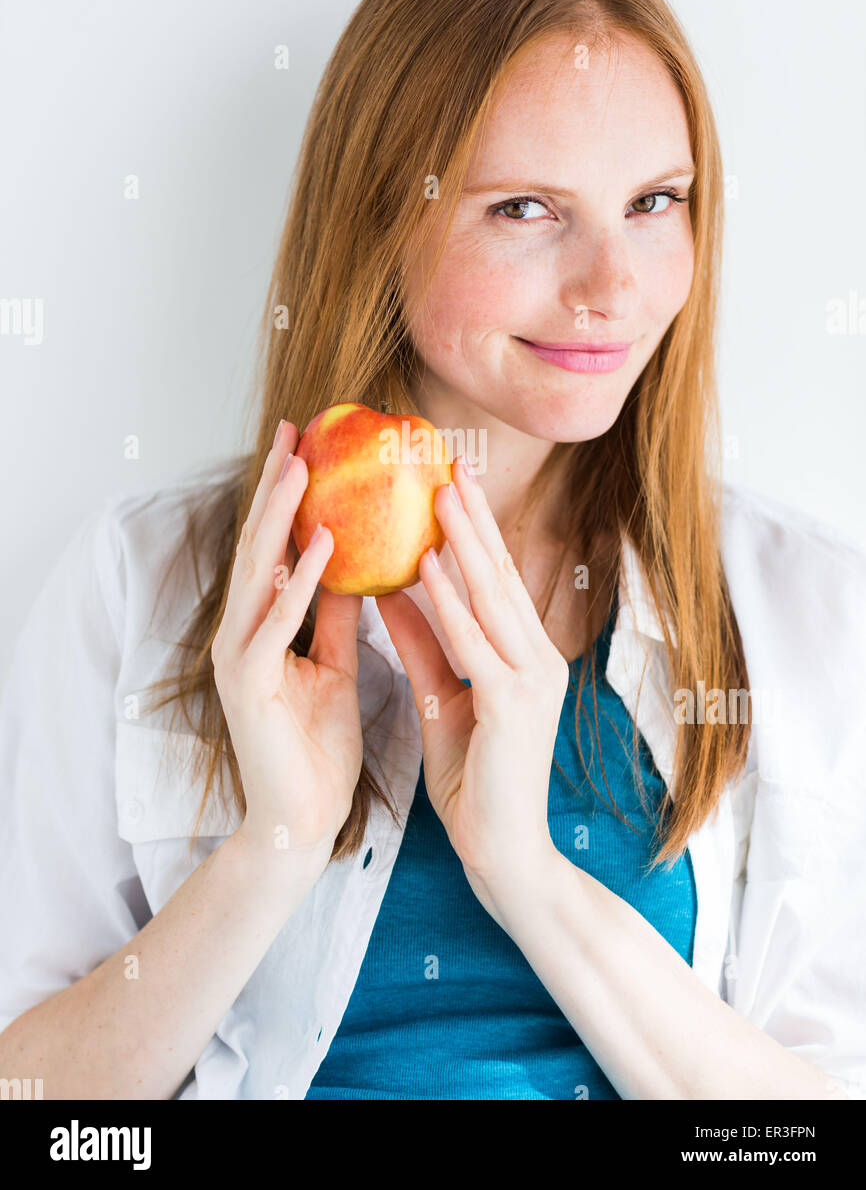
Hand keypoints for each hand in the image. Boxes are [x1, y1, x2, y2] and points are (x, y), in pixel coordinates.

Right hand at [212, 420, 363, 860]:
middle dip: (278, 485)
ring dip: (281, 515)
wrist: (303, 821)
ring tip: (302, 464)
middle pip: (259, 544)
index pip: (276, 546)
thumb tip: (358, 564)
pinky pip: (275, 621)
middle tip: (296, 429)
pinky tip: (321, 541)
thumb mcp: (335, 666)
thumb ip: (337, 617)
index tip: (310, 444)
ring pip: (258, 570)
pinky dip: (299, 580)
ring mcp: (238, 656)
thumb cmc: (318, 748)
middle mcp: (241, 632)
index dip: (290, 495)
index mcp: (261, 627)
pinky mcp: (248, 684)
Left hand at [375, 455, 567, 896]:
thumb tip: (391, 589)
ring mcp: (532, 680)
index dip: (474, 532)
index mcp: (526, 658)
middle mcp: (539, 660)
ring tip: (438, 492)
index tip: (448, 485)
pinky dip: (450, 601)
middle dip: (472, 519)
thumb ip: (422, 644)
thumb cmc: (474, 781)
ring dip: (464, 543)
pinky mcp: (514, 705)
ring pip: (493, 598)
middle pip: (501, 576)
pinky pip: (475, 642)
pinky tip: (427, 565)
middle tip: (446, 465)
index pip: (497, 583)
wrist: (503, 853)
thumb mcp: (440, 698)